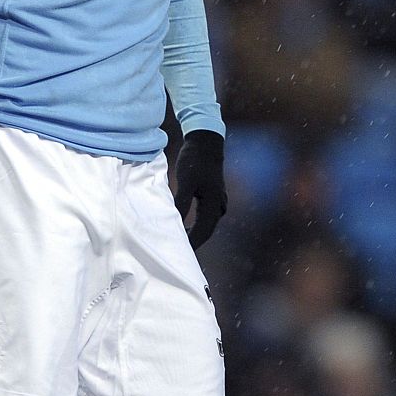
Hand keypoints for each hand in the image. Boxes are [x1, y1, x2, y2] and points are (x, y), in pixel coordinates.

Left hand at [173, 129, 226, 249]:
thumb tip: (175, 223)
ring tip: (180, 242)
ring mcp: (218, 201)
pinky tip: (185, 227)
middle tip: (178, 253)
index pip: (202, 232)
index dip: (191, 244)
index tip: (179, 253)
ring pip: (206, 225)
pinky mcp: (213, 196)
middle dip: (193, 243)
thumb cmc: (195, 159)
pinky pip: (205, 217)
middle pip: (206, 231)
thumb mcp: (186, 181)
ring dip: (195, 234)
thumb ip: (182, 203)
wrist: (206, 142)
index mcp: (214, 204)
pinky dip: (196, 225)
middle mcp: (219, 206)